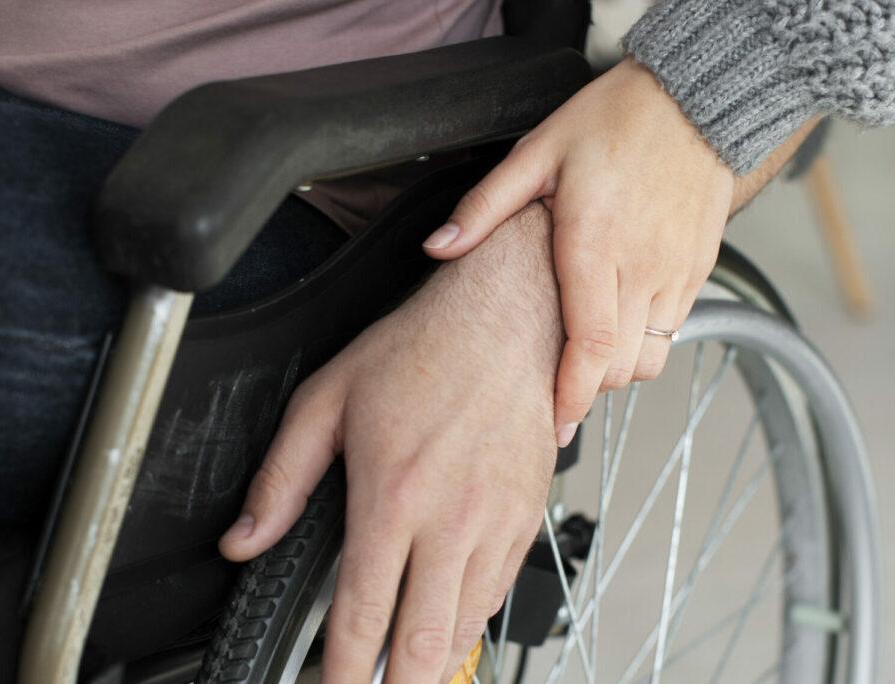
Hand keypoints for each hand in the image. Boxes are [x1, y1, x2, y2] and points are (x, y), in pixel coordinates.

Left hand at [220, 203, 561, 682]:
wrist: (506, 318)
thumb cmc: (422, 351)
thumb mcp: (327, 402)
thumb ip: (281, 479)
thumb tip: (244, 539)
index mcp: (392, 498)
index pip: (363, 616)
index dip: (343, 674)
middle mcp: (450, 520)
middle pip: (424, 644)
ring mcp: (496, 522)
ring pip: (467, 628)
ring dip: (435, 665)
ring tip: (408, 673)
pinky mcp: (527, 515)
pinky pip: (501, 592)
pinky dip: (471, 623)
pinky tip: (450, 627)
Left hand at [423, 57, 734, 446]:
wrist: (697, 98)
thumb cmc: (614, 121)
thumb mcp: (537, 151)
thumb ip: (485, 206)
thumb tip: (438, 245)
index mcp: (595, 243)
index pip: (590, 346)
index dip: (570, 396)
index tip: (552, 425)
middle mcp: (642, 265)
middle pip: (618, 367)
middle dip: (584, 389)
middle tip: (552, 387)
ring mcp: (676, 272)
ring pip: (650, 359)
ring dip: (614, 370)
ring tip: (582, 357)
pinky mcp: (699, 271)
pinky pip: (674, 333)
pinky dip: (644, 345)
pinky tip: (616, 326)